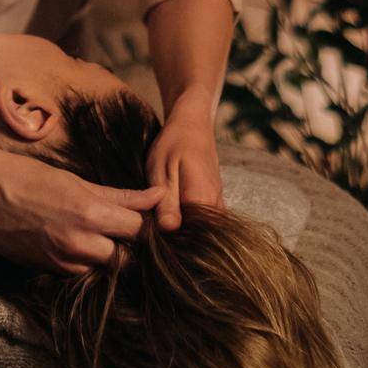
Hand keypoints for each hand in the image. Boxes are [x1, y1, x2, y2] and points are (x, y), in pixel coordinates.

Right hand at [0, 143, 166, 275]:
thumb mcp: (79, 182)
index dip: (148, 228)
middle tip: (125, 234)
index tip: (149, 222)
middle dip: (130, 250)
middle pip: (126, 261)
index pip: (140, 232)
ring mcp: (61, 263)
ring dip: (105, 259)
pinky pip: (77, 275)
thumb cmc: (31, 177)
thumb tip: (158, 196)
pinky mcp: (46, 272)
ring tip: (98, 238)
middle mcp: (79, 245)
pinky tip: (75, 245)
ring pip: (101, 272)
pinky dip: (82, 264)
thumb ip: (121, 196)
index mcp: (91, 216)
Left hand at [145, 92, 224, 228]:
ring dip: (182, 233)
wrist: (193, 123)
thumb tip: (169, 231)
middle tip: (151, 230)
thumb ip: (165, 202)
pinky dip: (189, 225)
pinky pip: (204, 223)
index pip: (189, 238)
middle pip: (197, 238)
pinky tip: (171, 217)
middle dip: (175, 241)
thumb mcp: (161, 170)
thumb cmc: (174, 143)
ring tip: (160, 224)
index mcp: (202, 200)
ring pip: (201, 232)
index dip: (169, 244)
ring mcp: (218, 205)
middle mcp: (215, 206)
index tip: (150, 240)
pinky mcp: (215, 202)